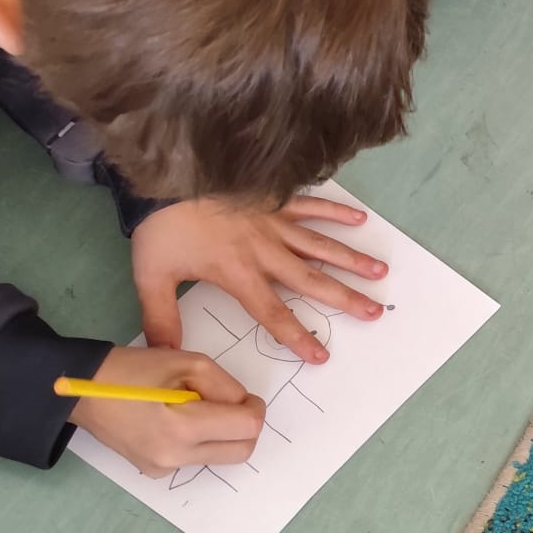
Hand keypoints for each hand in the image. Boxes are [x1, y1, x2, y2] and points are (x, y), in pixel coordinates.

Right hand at [69, 345, 265, 477]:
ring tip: (195, 408)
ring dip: (222, 434)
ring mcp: (163, 469)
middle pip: (241, 451)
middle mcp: (175, 457)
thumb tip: (244, 406)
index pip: (247, 428)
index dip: (255, 408)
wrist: (81, 392)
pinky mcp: (155, 472)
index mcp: (183, 429)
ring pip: (220, 456)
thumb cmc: (134, 371)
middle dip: (245, 426)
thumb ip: (226, 386)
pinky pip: (195, 458)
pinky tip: (175, 421)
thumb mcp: (190, 363)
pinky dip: (200, 441)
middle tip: (229, 403)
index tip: (244, 396)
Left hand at [132, 196, 388, 362]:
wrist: (165, 177)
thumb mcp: (151, 277)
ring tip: (380, 271)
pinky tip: (360, 219)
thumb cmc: (161, 228)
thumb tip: (167, 354)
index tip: (321, 355)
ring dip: (351, 259)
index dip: (297, 335)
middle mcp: (265, 251)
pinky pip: (311, 206)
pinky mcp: (274, 201)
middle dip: (344, 298)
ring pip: (320, 245)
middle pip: (311, 280)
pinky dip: (336, 212)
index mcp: (239, 273)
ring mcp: (274, 223)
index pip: (273, 312)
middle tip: (374, 311)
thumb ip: (161, 318)